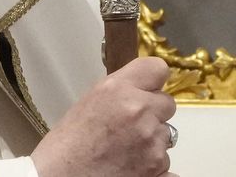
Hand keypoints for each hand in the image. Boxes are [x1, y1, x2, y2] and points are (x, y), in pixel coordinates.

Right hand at [30, 57, 177, 176]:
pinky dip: (155, 166)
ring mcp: (152, 142)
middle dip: (153, 113)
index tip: (147, 90)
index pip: (158, 69)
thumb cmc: (68, 143)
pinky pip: (167, 162)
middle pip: (167, 104)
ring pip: (166, 134)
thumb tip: (142, 89)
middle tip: (130, 126)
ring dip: (152, 140)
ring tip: (125, 149)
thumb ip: (121, 90)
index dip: (152, 81)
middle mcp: (139, 111)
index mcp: (119, 89)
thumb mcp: (91, 100)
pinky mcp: (158, 168)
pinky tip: (133, 166)